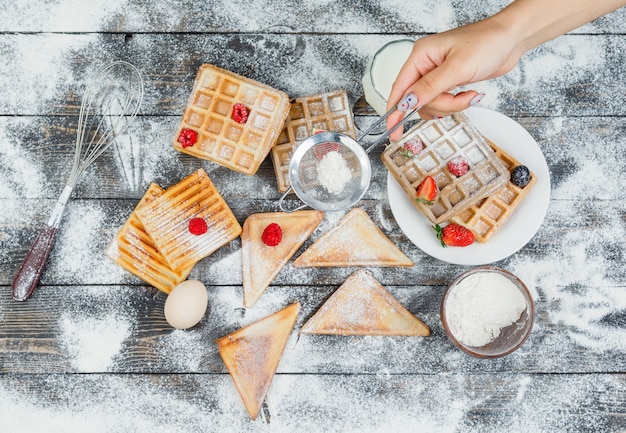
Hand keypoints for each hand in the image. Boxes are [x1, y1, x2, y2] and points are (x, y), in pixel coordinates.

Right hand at [386, 16, 523, 139]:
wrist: (512, 39)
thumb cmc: (487, 42)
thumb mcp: (457, 68)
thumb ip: (430, 88)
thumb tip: (406, 103)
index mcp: (421, 55)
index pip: (400, 88)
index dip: (395, 112)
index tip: (393, 132)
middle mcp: (425, 65)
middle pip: (419, 101)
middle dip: (440, 106)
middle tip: (460, 101)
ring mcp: (437, 74)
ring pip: (432, 104)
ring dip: (451, 106)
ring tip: (469, 95)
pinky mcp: (448, 81)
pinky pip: (443, 102)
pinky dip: (456, 104)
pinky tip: (468, 94)